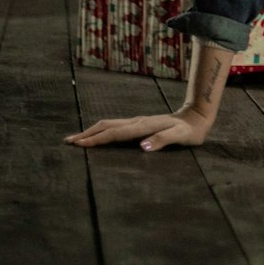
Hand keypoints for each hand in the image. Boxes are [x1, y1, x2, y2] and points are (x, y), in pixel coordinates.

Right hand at [64, 105, 211, 151]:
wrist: (196, 117)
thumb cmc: (189, 131)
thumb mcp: (180, 137)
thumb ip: (163, 140)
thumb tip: (142, 147)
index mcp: (143, 126)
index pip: (114, 133)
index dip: (96, 139)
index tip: (79, 144)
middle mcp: (137, 122)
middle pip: (106, 126)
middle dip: (87, 134)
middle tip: (67, 142)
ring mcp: (137, 122)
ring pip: (109, 124)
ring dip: (92, 131)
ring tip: (76, 139)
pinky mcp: (139, 124)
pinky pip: (115, 126)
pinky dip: (101, 131)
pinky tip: (98, 136)